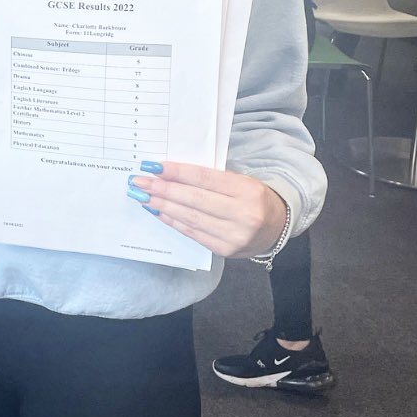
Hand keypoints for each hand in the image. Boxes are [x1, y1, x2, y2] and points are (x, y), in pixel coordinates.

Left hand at [126, 162, 286, 257]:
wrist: (277, 227)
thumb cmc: (253, 198)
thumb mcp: (240, 181)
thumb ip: (211, 178)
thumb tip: (170, 174)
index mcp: (248, 190)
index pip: (204, 178)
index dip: (176, 172)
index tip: (152, 166)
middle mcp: (243, 214)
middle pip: (194, 199)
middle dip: (162, 189)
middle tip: (139, 182)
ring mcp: (235, 235)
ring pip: (190, 218)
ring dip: (162, 206)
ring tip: (143, 196)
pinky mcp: (226, 250)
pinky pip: (193, 233)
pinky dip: (173, 221)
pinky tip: (158, 211)